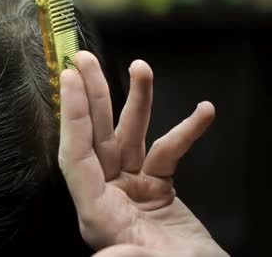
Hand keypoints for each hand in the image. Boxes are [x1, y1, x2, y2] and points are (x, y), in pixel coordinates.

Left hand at [58, 51, 228, 255]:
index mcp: (98, 213)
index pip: (77, 156)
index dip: (73, 117)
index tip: (69, 80)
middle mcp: (109, 196)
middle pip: (95, 138)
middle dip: (91, 97)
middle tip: (83, 59)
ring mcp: (132, 189)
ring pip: (129, 136)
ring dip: (137, 101)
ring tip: (140, 67)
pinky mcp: (156, 187)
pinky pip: (168, 151)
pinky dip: (186, 132)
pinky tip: (203, 111)